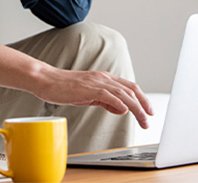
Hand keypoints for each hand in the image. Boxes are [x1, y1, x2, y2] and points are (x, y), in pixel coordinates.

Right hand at [34, 67, 153, 128]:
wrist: (47, 80)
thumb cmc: (65, 88)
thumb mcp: (90, 96)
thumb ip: (106, 101)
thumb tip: (122, 109)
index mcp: (105, 79)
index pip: (130, 87)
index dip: (142, 98)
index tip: (148, 110)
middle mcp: (104, 78)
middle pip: (131, 89)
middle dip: (143, 105)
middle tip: (149, 119)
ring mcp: (97, 82)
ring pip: (123, 93)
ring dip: (136, 107)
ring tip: (142, 119)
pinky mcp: (88, 88)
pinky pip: (107, 95)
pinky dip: (118, 102)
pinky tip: (124, 110)